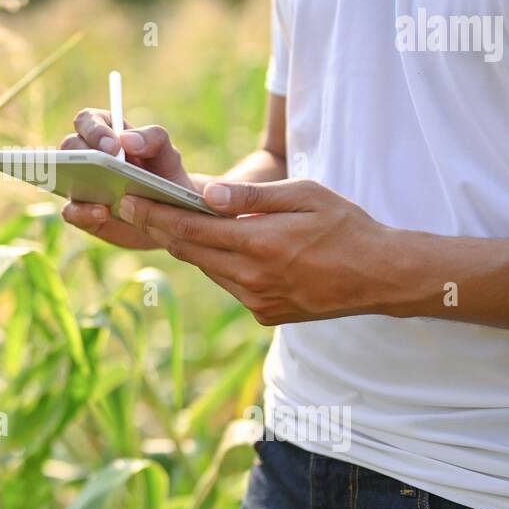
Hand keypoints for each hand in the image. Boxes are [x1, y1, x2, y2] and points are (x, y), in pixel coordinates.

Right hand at [59, 107, 192, 249]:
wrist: (170, 215)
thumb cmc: (164, 177)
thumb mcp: (167, 155)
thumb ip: (154, 139)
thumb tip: (126, 140)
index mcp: (107, 134)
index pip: (89, 120)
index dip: (95, 130)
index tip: (113, 146)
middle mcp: (88, 157)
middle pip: (70, 145)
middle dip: (82, 153)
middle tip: (103, 164)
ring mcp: (80, 185)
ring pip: (63, 177)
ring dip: (77, 181)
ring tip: (99, 190)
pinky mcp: (82, 213)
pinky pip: (72, 212)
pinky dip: (83, 212)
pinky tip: (103, 213)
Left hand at [116, 179, 403, 324]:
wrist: (381, 276)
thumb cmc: (345, 226)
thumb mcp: (304, 196)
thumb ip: (251, 196)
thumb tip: (205, 193)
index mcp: (259, 244)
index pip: (189, 229)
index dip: (154, 214)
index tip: (127, 201)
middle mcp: (252, 278)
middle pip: (189, 251)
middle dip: (159, 227)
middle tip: (131, 207)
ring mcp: (257, 301)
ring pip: (207, 269)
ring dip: (188, 247)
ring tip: (168, 221)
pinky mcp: (265, 314)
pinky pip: (228, 285)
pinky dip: (218, 265)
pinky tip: (219, 247)